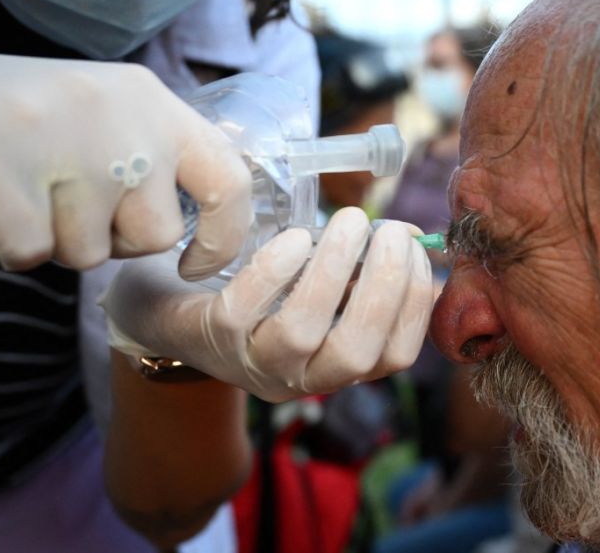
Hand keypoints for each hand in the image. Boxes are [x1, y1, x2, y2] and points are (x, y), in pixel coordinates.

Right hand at [0, 53, 250, 278]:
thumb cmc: (31, 125)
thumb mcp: (112, 116)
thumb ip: (167, 155)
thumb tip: (230, 213)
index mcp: (152, 98)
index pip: (228, 178)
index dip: (225, 237)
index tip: (196, 263)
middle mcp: (113, 109)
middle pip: (154, 235)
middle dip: (114, 241)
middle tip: (69, 201)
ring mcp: (52, 129)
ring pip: (88, 252)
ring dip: (58, 242)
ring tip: (30, 190)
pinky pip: (31, 253)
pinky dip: (12, 248)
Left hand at [103, 207, 434, 401]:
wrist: (181, 307)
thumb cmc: (268, 295)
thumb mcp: (322, 291)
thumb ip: (365, 272)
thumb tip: (413, 237)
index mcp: (336, 368)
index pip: (393, 356)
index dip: (414, 304)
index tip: (418, 252)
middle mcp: (299, 378)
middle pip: (353, 352)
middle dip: (382, 288)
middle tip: (390, 233)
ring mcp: (253, 360)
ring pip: (301, 330)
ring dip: (334, 270)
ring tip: (350, 221)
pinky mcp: (213, 335)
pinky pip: (246, 308)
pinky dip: (278, 270)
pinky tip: (296, 238)